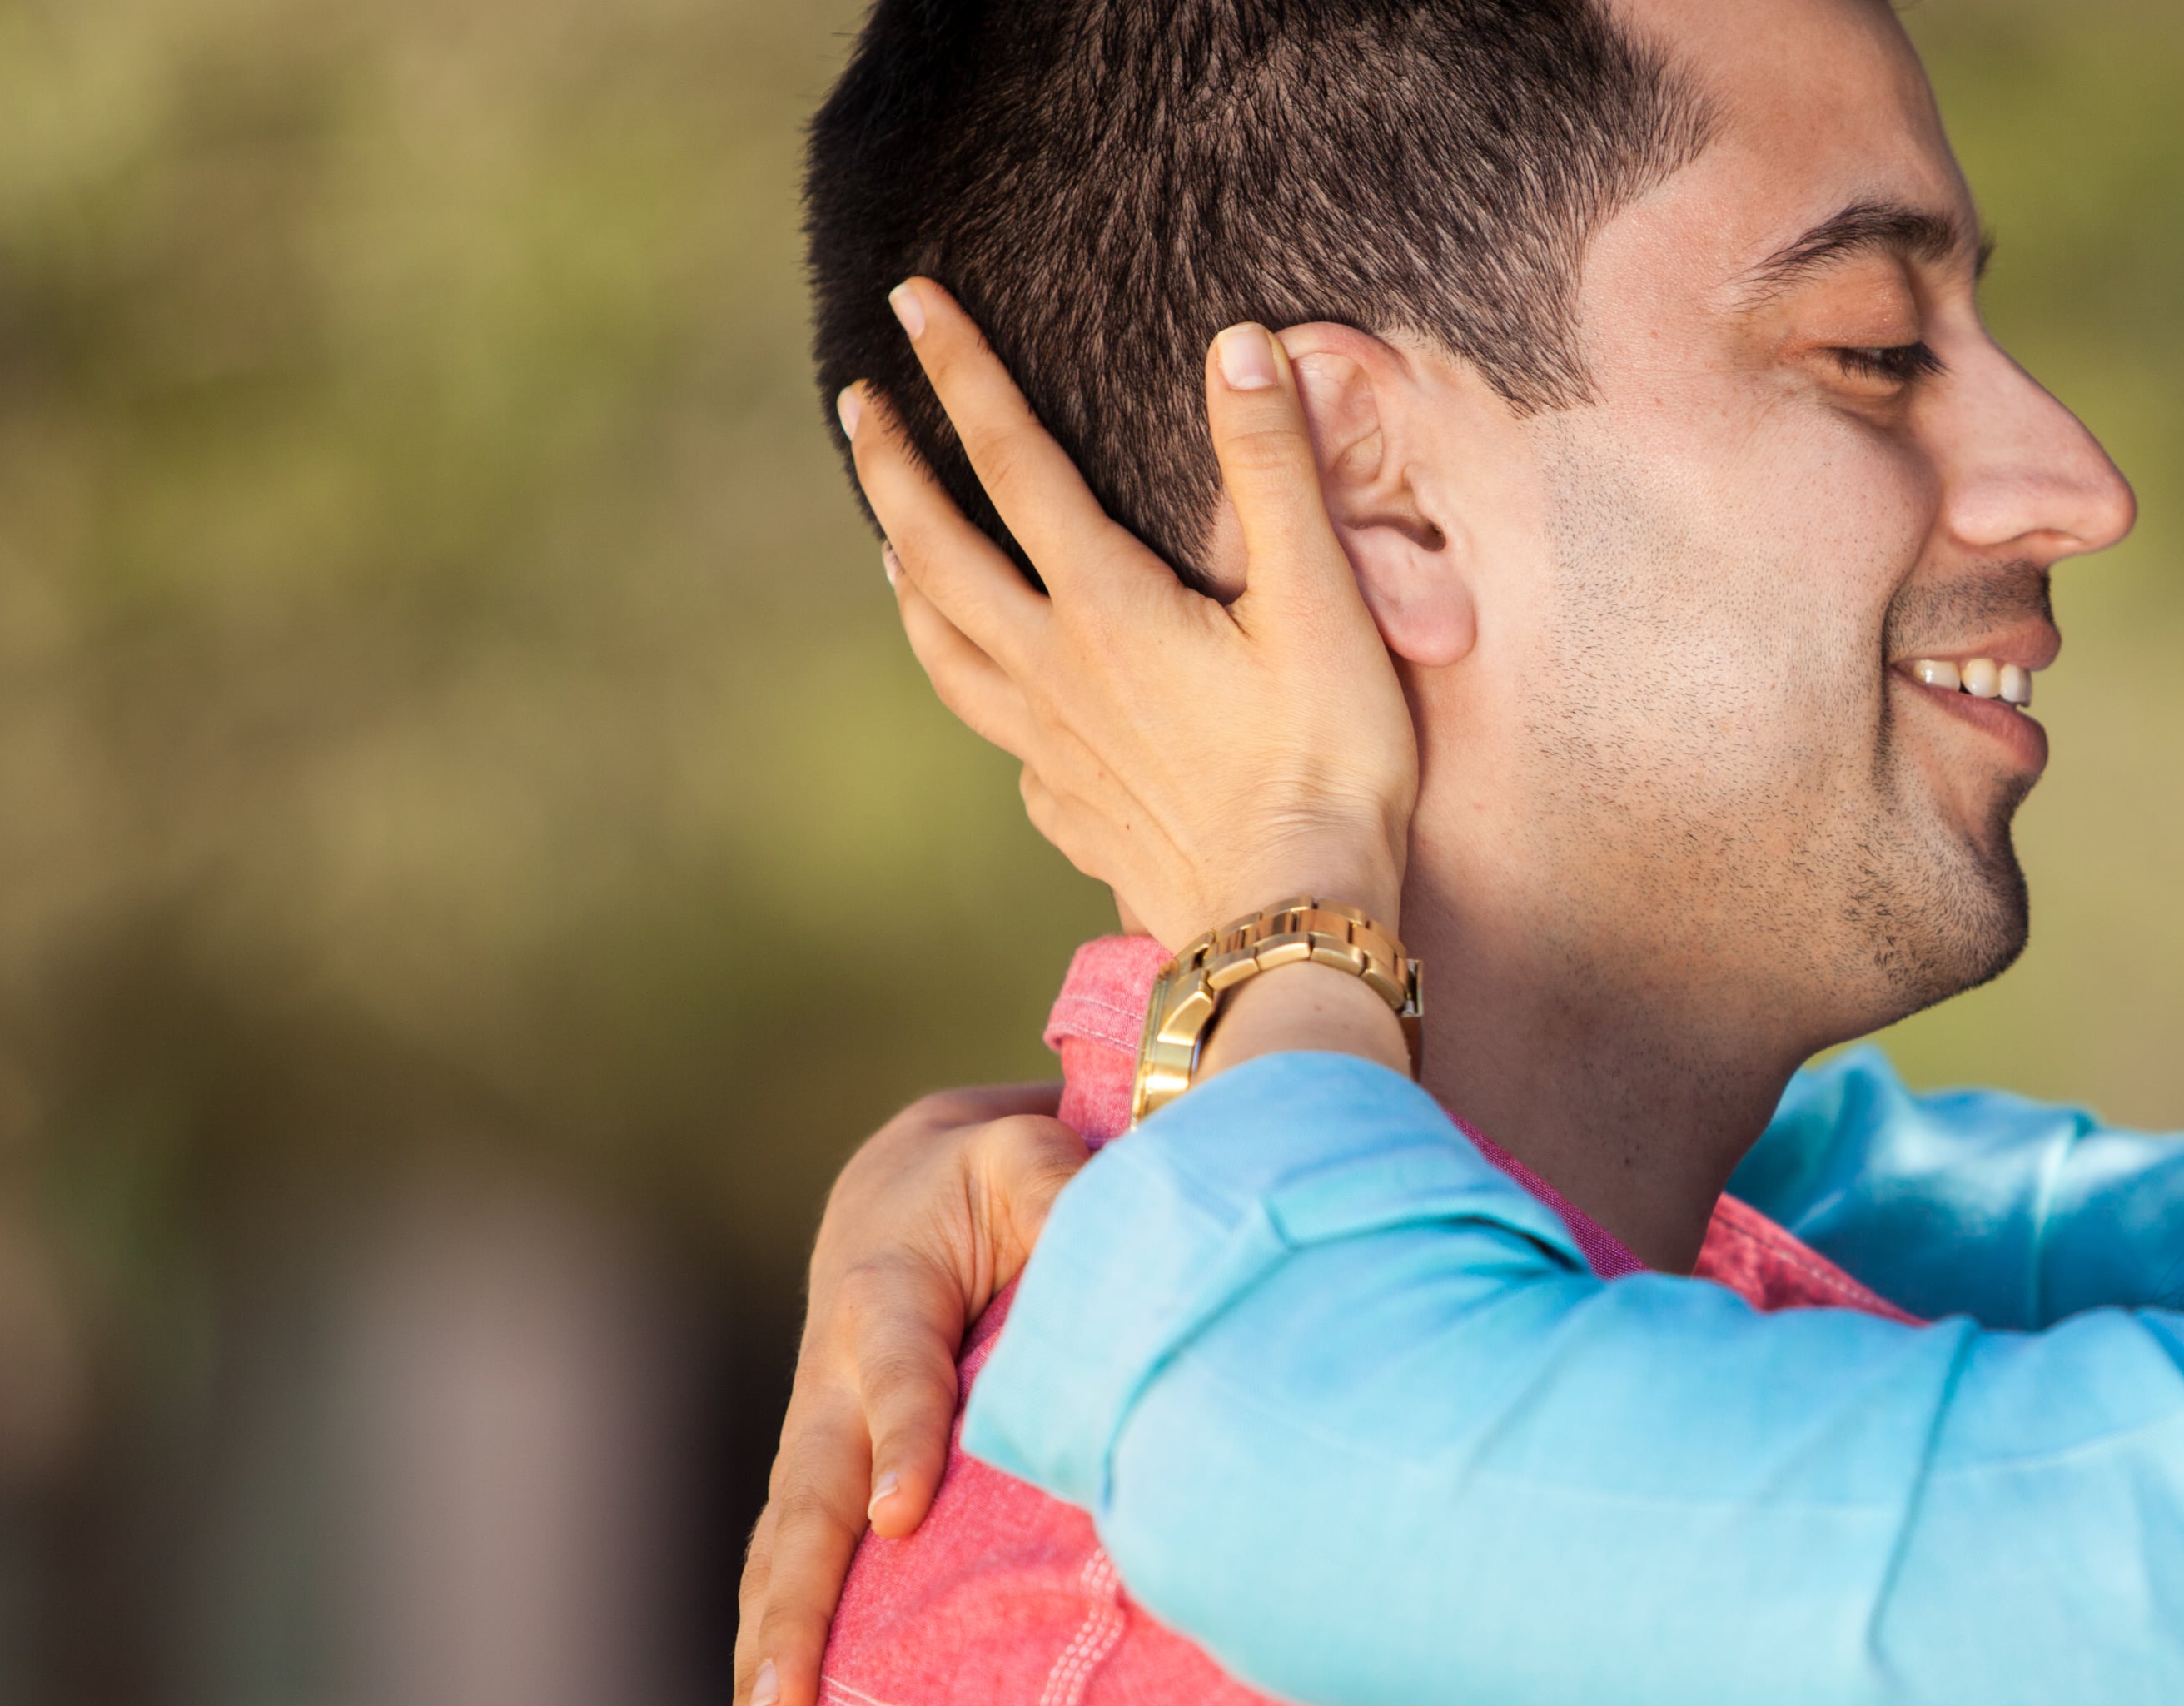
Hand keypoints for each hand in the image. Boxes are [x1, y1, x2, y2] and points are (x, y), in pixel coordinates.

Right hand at [728, 1083, 1085, 1705]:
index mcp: (885, 1296)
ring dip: (764, 1670)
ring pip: (777, 1566)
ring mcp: (815, 1448)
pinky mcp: (818, 1492)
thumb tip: (1117, 1250)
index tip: (903, 1518)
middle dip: (795, 1614)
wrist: (898, 1192)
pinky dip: (767, 1674)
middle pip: (806, 1505)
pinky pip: (781, 1587)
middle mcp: (831, 1386)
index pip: (899, 1372)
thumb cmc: (987, 1182)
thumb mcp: (1031, 1161)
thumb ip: (1063, 1192)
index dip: (902, 1436)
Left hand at [842, 283, 1421, 947]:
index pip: (1012, 461)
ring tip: (887, 550)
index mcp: (1107, 606)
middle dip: (891, 467)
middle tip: (854, 403)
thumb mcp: (1322, 605)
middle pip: (939, 552)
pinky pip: (1005, 748)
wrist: (1291, 927)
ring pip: (946, 652)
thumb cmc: (1328, 767)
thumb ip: (1273, 471)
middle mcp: (1055, 673)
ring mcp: (1051, 753)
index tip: (910, 300)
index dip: (961, 372)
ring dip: (908, 585)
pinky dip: (984, 703)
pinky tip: (1001, 706)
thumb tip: (1237, 345)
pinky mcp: (1074, 818)